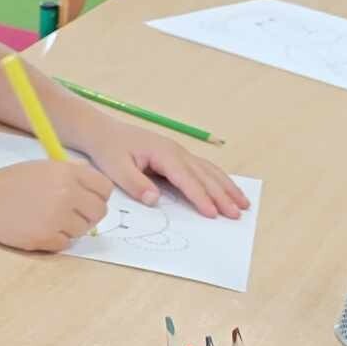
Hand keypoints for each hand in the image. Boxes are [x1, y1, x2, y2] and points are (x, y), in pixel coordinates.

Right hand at [0, 160, 113, 251]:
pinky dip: (55, 240)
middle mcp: (66, 194)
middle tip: (72, 215)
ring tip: (49, 220)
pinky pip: (65, 244)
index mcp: (68, 173)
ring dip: (70, 228)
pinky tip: (39, 229)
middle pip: (99, 212)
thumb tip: (97, 186)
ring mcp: (56, 217)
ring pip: (82, 230)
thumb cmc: (12, 182)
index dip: (99, 196)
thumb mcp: (45, 167)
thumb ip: (72, 173)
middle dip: (88, 215)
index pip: (105, 189)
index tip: (88, 201)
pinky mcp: (44, 237)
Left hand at [81, 123, 248, 218]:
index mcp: (163, 154)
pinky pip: (203, 169)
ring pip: (209, 171)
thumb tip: (154, 200)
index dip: (200, 197)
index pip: (187, 179)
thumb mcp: (115, 167)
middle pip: (205, 176)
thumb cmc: (109, 149)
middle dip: (222, 195)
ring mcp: (180, 153)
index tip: (213, 213)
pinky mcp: (178, 156)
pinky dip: (219, 180)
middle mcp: (177, 152)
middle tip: (237, 214)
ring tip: (244, 204)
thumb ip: (135, 184)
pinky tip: (228, 190)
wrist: (103, 131)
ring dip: (227, 187)